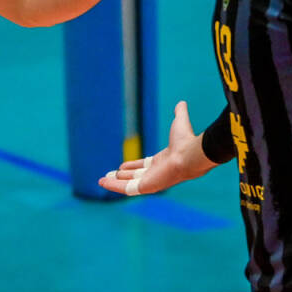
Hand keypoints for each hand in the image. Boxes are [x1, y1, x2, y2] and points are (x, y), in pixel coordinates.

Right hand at [97, 100, 212, 196]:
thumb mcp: (179, 123)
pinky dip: (113, 186)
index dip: (132, 165)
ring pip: (128, 184)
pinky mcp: (146, 187)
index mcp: (162, 161)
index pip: (144, 166)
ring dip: (114, 182)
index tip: (122, 166)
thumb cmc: (185, 141)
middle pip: (135, 176)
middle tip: (110, 174)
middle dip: (121, 176)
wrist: (189, 154)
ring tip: (101, 180)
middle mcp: (156, 173)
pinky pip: (126, 189)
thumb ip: (179, 114)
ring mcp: (151, 181)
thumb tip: (182, 103)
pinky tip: (103, 182)